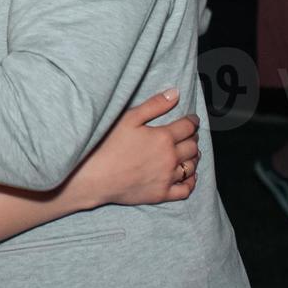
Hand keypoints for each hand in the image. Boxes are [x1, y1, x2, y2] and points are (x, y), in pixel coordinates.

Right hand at [68, 90, 198, 208]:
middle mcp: (170, 158)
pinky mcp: (162, 194)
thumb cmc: (107, 145)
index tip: (192, 120)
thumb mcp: (128, 118)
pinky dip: (191, 181)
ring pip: (191, 166)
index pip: (188, 127)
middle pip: (192, 146)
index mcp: (163, 137)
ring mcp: (167, 177)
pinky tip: (188, 176)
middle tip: (190, 135)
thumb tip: (175, 93)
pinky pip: (186, 189)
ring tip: (189, 153)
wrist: (94, 177)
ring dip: (193, 158)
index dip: (192, 122)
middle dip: (193, 138)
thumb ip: (154, 105)